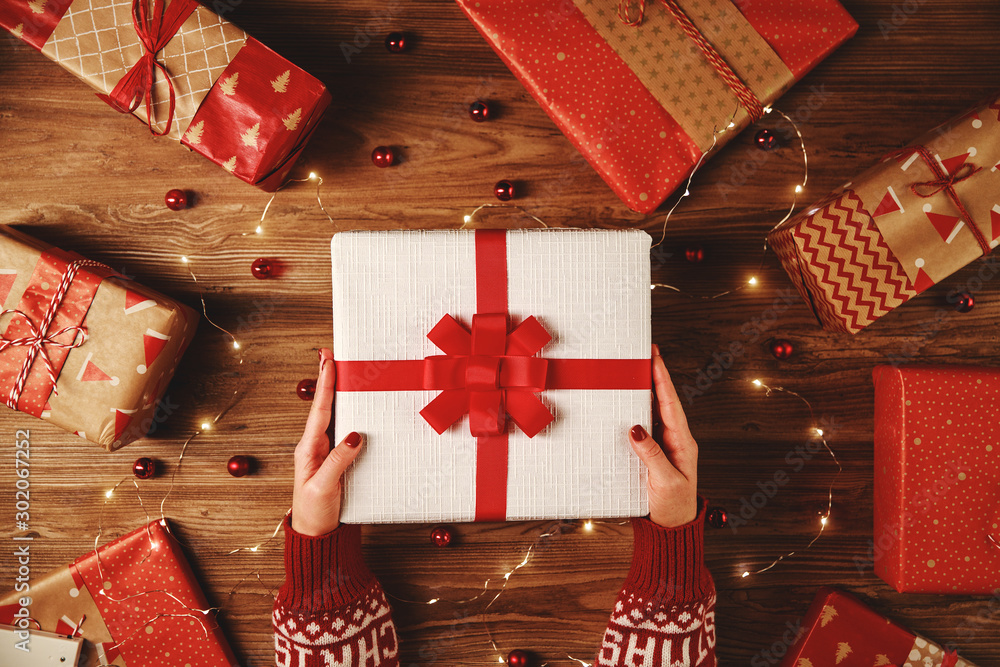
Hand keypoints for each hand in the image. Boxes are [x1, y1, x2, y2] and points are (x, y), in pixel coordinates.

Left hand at [291, 348, 363, 535]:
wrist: (315, 535)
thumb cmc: (314, 513)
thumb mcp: (323, 488)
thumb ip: (338, 461)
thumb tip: (356, 436)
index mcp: (308, 449)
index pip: (320, 410)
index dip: (325, 384)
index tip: (328, 360)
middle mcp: (316, 446)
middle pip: (326, 406)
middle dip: (330, 380)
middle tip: (333, 354)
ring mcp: (327, 452)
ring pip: (336, 417)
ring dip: (341, 394)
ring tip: (345, 371)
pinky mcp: (338, 460)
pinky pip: (346, 432)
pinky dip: (352, 415)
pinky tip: (359, 407)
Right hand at [628, 344, 698, 527]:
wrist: (671, 530)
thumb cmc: (672, 508)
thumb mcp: (664, 482)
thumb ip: (651, 454)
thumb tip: (636, 427)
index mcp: (683, 442)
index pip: (670, 404)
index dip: (662, 379)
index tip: (655, 357)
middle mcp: (675, 440)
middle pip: (663, 401)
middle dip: (654, 377)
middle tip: (643, 355)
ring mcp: (664, 446)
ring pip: (653, 412)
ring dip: (644, 391)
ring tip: (633, 371)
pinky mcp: (652, 454)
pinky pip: (644, 427)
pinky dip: (635, 411)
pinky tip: (626, 403)